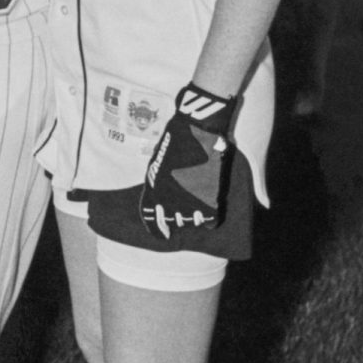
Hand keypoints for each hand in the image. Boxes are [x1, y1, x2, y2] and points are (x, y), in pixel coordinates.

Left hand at [140, 83, 237, 239]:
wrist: (197, 126)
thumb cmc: (176, 137)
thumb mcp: (159, 159)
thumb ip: (159, 178)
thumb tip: (160, 190)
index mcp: (153, 187)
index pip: (151, 218)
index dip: (156, 229)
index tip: (163, 235)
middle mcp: (169, 197)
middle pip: (173, 221)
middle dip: (178, 221)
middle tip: (184, 218)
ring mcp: (189, 199)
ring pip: (191, 222)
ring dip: (194, 219)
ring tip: (198, 212)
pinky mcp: (209, 197)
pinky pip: (210, 220)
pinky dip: (211, 218)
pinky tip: (212, 212)